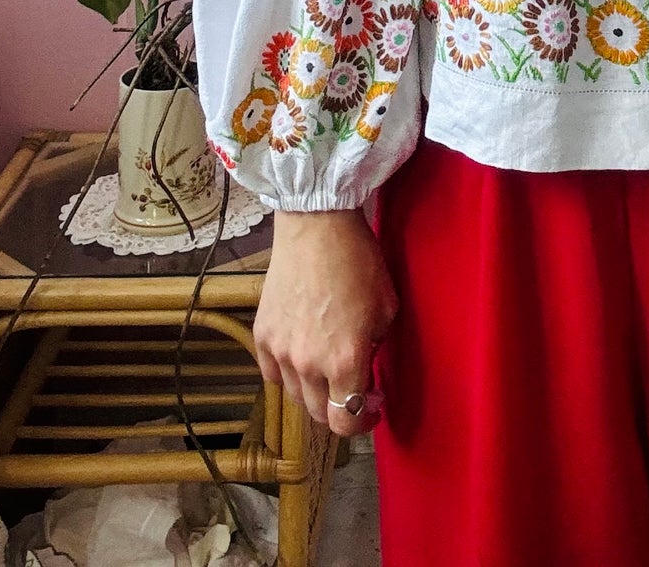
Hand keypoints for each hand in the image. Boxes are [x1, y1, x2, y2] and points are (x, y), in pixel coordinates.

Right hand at [254, 207, 397, 437]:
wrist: (317, 226)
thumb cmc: (359, 261)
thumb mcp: (386, 308)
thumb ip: (375, 348)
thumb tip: (364, 369)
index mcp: (344, 360)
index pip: (345, 422)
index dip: (361, 423)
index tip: (371, 408)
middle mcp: (308, 364)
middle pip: (318, 414)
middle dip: (339, 407)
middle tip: (353, 385)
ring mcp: (280, 352)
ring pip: (294, 396)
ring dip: (314, 390)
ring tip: (327, 365)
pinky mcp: (261, 336)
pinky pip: (272, 373)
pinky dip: (287, 372)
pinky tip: (302, 353)